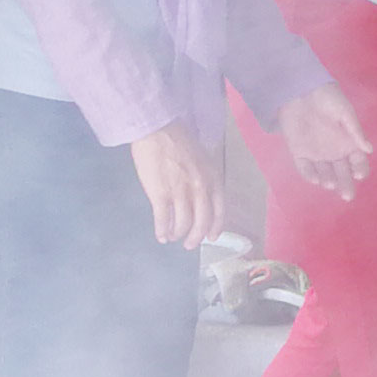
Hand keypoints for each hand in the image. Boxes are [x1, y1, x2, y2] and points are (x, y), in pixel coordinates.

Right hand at [126, 122, 224, 249]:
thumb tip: (200, 198)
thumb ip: (204, 180)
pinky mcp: (160, 195)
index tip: (212, 237)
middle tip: (190, 245)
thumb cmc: (179, 142)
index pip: (219, 210)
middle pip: (202, 221)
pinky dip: (162, 230)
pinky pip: (163, 219)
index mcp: (212, 179)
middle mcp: (200, 189)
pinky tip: (161, 236)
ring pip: (183, 224)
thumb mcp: (202, 161)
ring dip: (178, 234)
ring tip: (173, 237)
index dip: (216, 226)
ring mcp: (180, 193)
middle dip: (196, 237)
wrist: (158, 131)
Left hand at [276, 83, 372, 197]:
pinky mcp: (299, 152)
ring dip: (328, 180)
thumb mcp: (345, 112)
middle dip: (346, 185)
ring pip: (325, 173)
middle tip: (347, 195)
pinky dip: (310, 175)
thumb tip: (369, 150)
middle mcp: (335, 152)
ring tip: (329, 184)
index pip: (358, 162)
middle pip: (343, 173)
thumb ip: (355, 131)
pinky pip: (305, 168)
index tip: (359, 174)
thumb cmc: (327, 99)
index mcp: (349, 143)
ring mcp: (317, 153)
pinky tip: (315, 179)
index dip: (360, 169)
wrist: (300, 91)